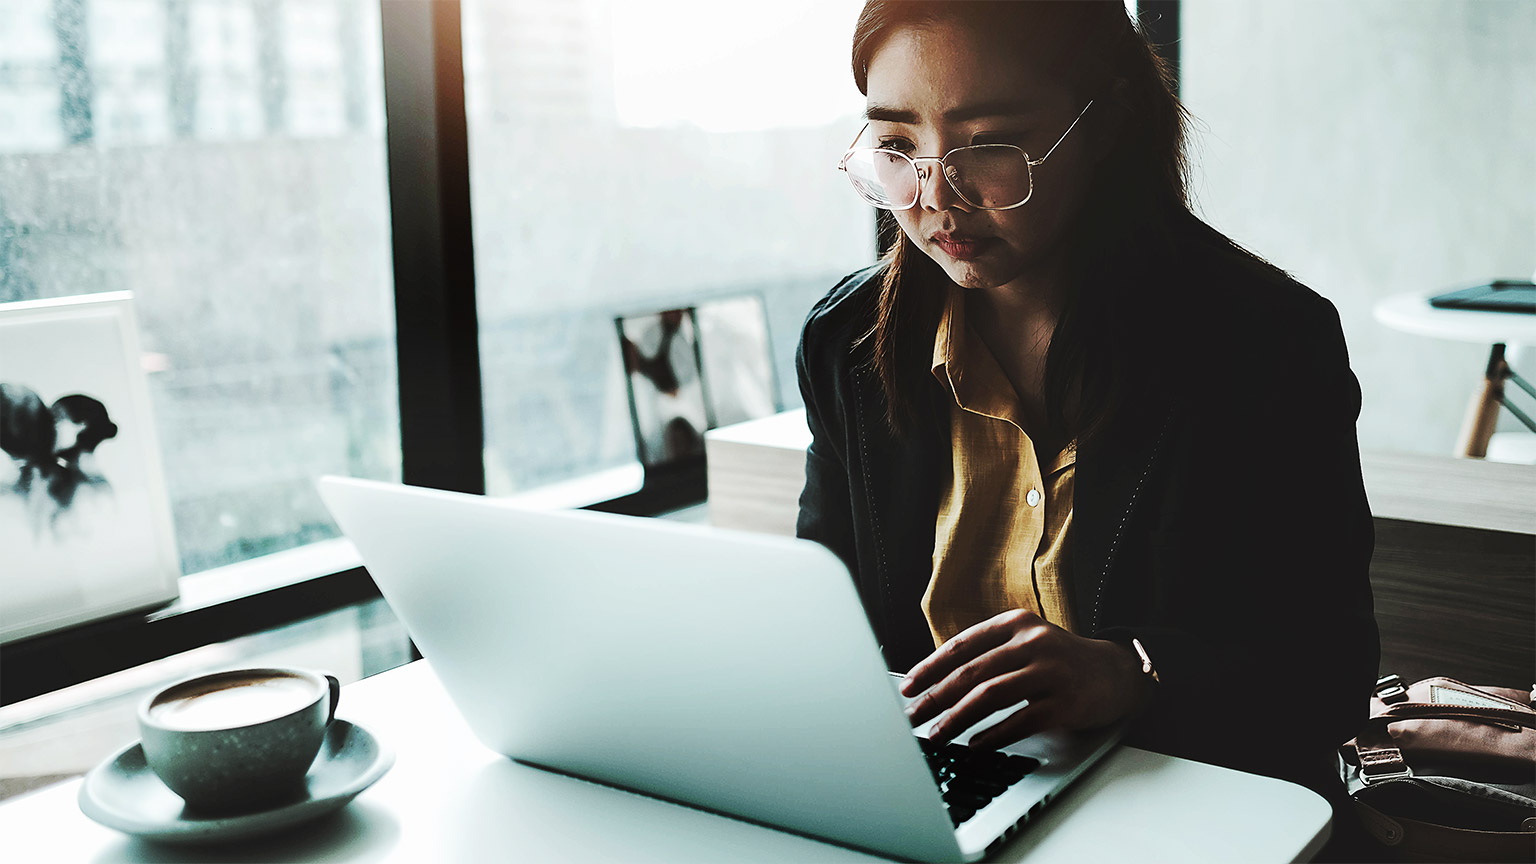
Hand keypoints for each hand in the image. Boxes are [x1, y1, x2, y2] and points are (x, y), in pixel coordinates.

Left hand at [900, 609, 1150, 749]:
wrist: (1117, 673)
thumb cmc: (1061, 661)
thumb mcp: (1026, 642)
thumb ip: (989, 655)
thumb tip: (937, 684)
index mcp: (1016, 624)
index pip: (961, 645)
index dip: (930, 667)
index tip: (907, 687)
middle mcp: (1032, 643)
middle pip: (971, 672)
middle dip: (934, 698)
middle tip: (912, 716)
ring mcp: (1050, 672)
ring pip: (990, 696)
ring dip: (957, 719)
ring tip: (938, 734)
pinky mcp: (1065, 703)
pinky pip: (1020, 721)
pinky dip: (993, 735)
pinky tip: (975, 745)